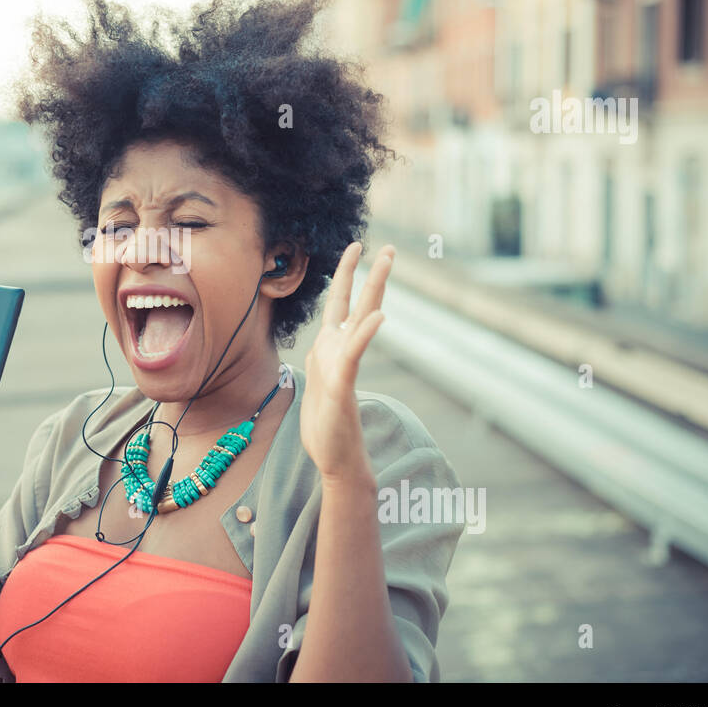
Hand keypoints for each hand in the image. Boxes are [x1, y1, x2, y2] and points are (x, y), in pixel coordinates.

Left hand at [300, 241, 393, 485]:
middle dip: (373, 275)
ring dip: (374, 290)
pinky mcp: (342, 386)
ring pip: (361, 320)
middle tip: (389, 247)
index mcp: (332, 346)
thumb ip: (325, 356)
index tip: (356, 246)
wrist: (334, 459)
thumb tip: (328, 340)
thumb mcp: (318, 379)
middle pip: (360, 304)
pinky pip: (353, 355)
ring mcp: (344, 365)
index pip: (341, 302)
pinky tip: (379, 317)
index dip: (347, 274)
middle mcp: (341, 350)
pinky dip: (365, 335)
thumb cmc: (326, 424)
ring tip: (386, 263)